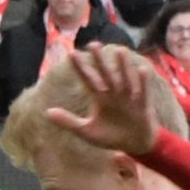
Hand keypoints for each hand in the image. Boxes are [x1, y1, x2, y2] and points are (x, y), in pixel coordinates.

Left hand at [44, 46, 161, 153]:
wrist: (134, 145)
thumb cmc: (110, 136)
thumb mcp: (86, 131)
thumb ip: (68, 121)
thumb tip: (47, 113)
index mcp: (100, 97)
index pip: (88, 80)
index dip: (80, 68)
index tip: (71, 54)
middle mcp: (114, 94)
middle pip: (106, 75)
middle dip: (100, 61)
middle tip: (93, 44)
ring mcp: (128, 98)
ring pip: (125, 79)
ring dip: (123, 67)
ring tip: (119, 51)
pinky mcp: (142, 106)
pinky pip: (142, 93)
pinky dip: (142, 83)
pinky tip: (142, 69)